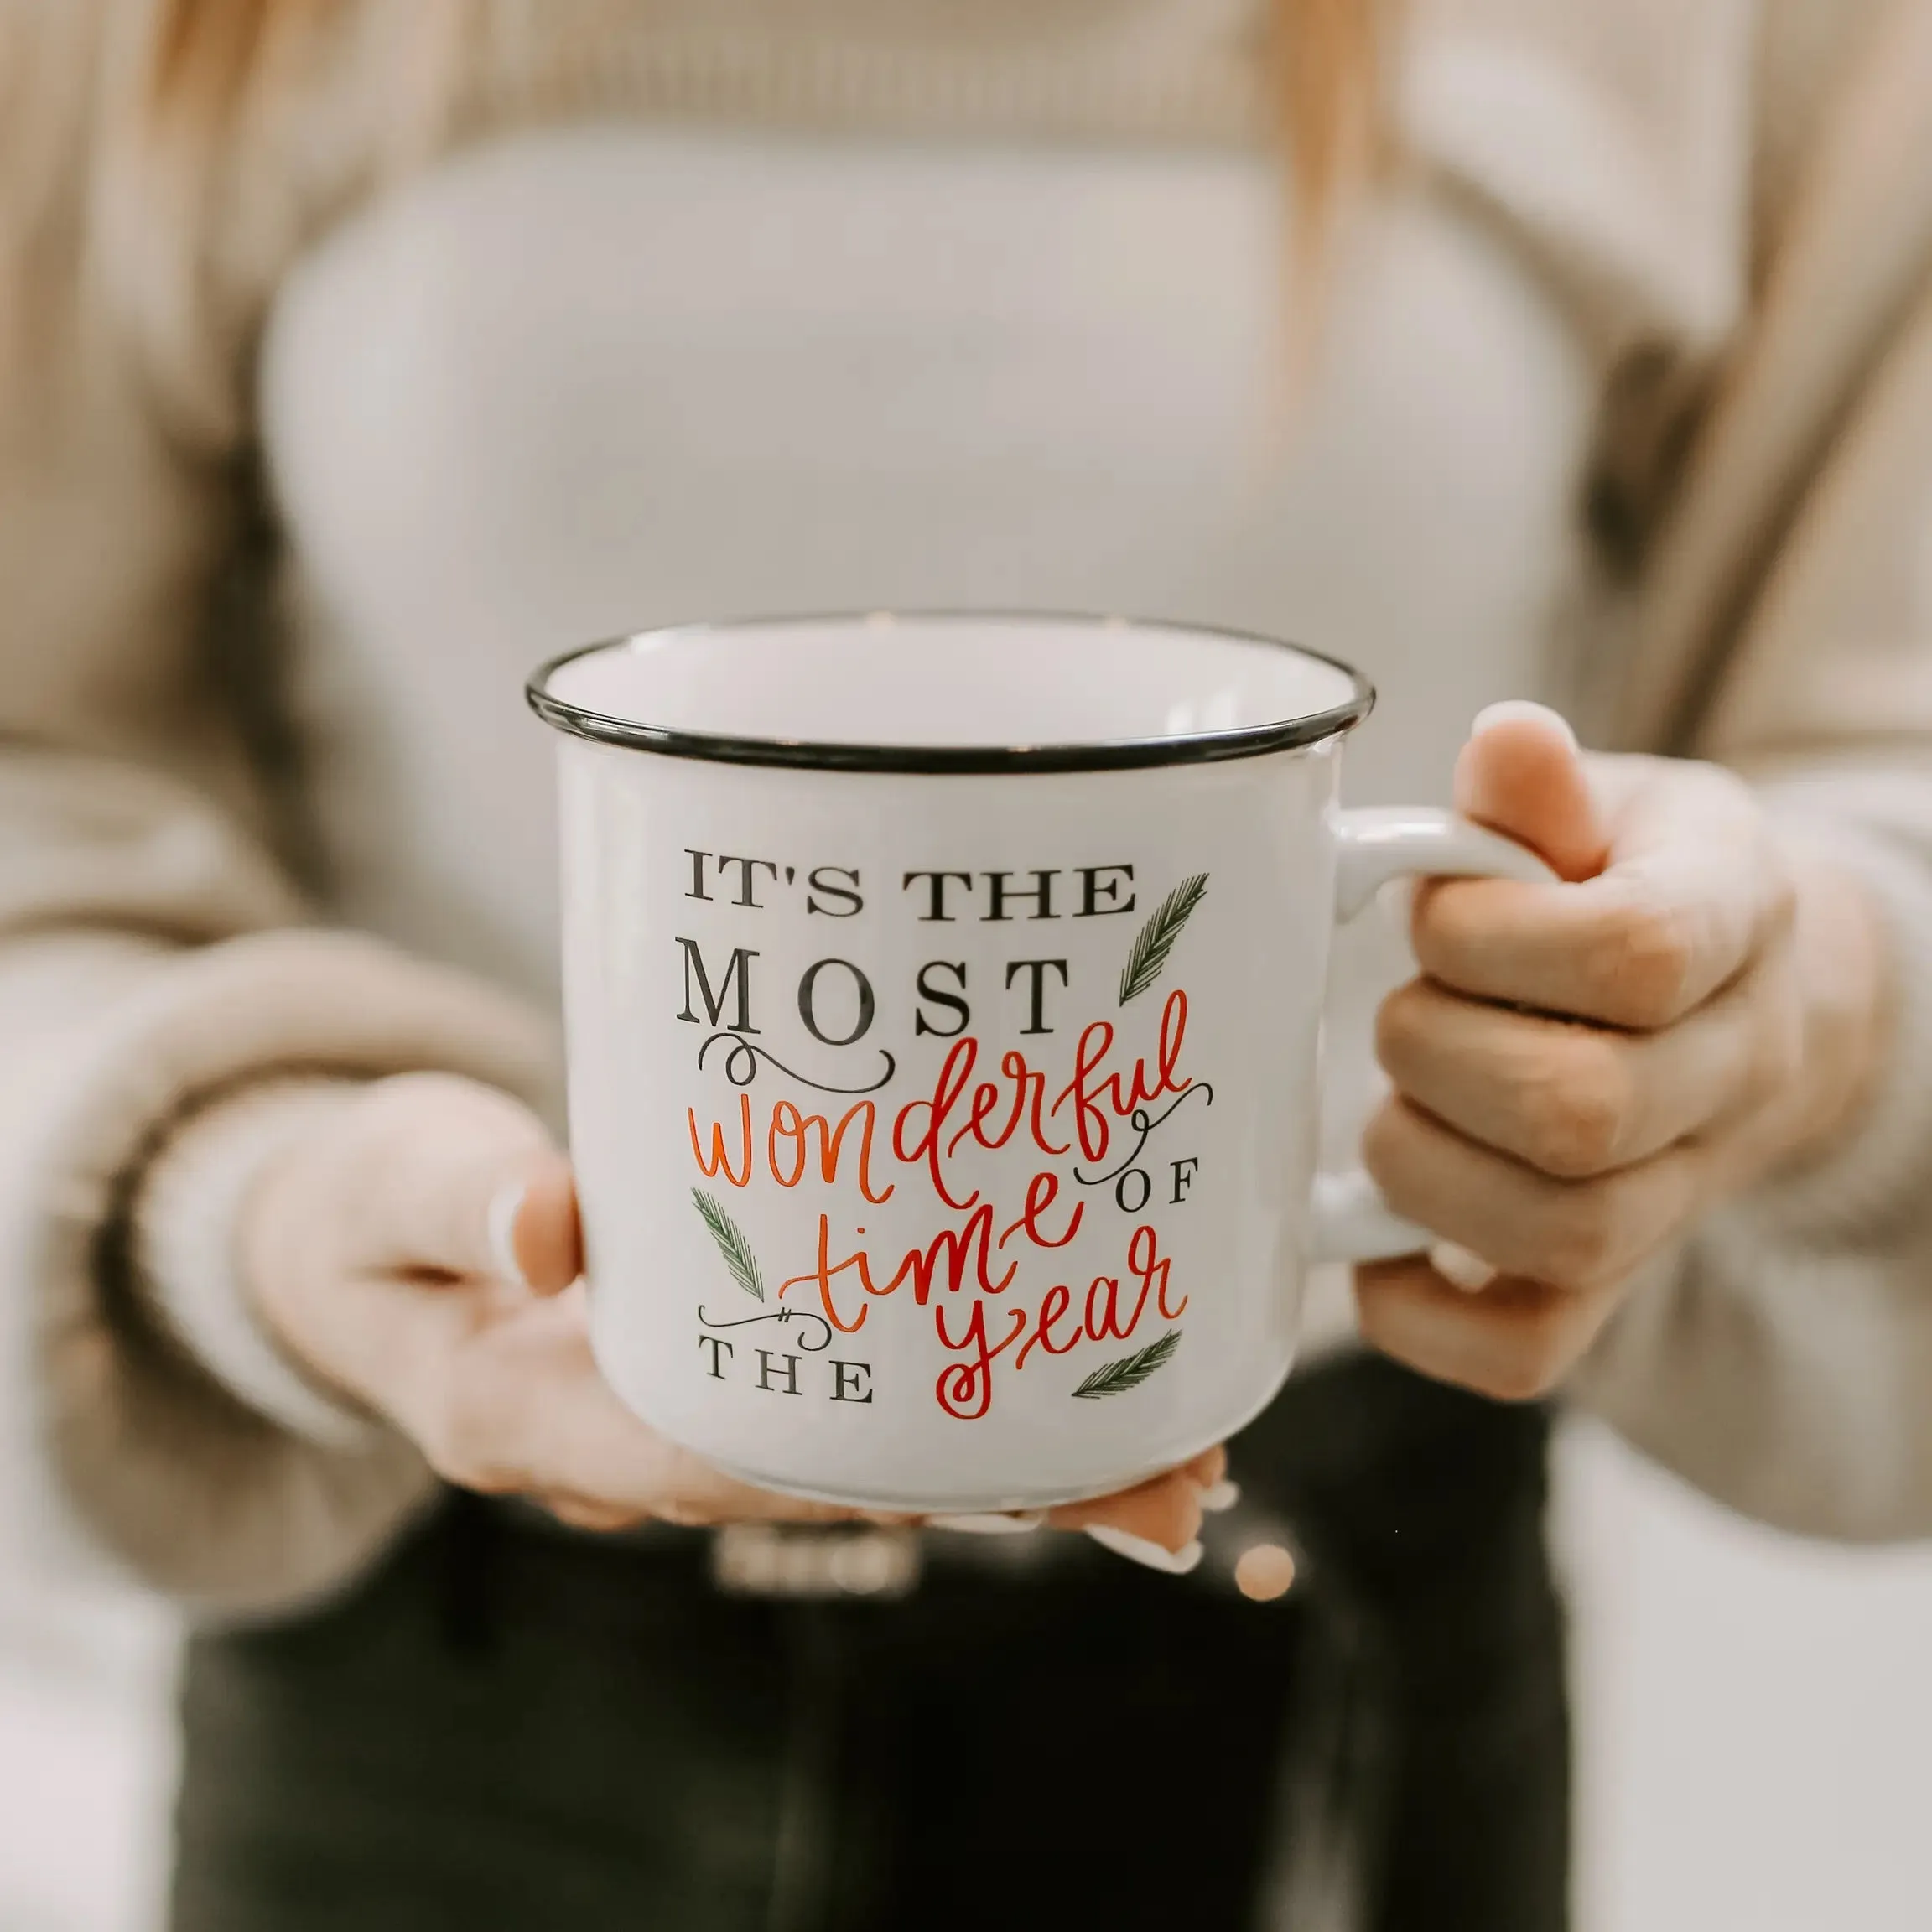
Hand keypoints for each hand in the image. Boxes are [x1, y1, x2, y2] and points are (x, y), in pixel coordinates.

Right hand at [242, 1073, 1220, 1558]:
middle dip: (1005, 1484)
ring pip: (867, 1459)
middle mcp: (634, 1443)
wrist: (360, 1242)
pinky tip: (1076, 1391)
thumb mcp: (390, 1188)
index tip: (1029, 1462)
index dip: (885, 1462)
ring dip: (1018, 1460)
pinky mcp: (729, 1369)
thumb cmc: (372, 1212)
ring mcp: (688, 1418)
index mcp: (540, 1415)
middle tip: (1177, 1473)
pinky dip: (963, 1410)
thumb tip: (545, 1222)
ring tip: (1181, 1449)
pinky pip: (854, 1409)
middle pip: (842, 1479)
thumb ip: (454, 1200)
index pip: (728, 1455)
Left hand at [1354, 703, 1886, 1402]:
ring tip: (1391, 1110)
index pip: (1634, 954)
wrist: (1741, 1002)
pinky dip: (1423, 1321)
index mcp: (1734, 923)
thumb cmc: (1630, 887)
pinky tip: (1370, 1251)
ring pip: (1562, 1235)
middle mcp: (1729, 1071)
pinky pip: (1530, 1351)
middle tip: (1400, 1015)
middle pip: (1585, 1112)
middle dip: (1439, 1057)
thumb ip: (1541, 793)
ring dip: (1423, 1171)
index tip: (1438, 916)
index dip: (1496, 938)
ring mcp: (1679, 1192)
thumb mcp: (1609, 809)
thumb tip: (1507, 743)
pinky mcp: (1611, 1279)